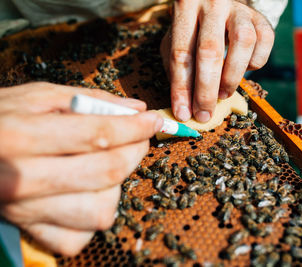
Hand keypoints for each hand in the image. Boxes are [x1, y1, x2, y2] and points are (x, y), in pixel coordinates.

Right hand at [0, 82, 162, 255]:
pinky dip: (91, 217)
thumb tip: (137, 109)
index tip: (155, 121)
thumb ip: (89, 99)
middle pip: (107, 172)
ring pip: (99, 211)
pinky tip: (84, 194)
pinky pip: (79, 238)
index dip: (136, 128)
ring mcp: (26, 210)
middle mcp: (22, 178)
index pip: (99, 135)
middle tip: (137, 138)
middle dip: (135, 152)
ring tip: (104, 167)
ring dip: (115, 187)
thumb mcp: (36, 97)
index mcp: (22, 136)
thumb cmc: (0, 119)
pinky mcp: (29, 231)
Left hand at [160, 0, 273, 121]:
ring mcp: (239, 10)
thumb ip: (177, 68)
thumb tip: (184, 106)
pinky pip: (264, 42)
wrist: (218, 1)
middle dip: (206, 91)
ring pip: (242, 43)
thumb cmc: (193, 29)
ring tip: (224, 93)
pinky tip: (244, 68)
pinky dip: (255, 62)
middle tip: (204, 114)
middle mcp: (213, 3)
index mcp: (186, 7)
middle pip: (210, 51)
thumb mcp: (176, 40)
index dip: (181, 88)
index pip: (181, 53)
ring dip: (231, 77)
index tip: (183, 113)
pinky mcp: (260, 18)